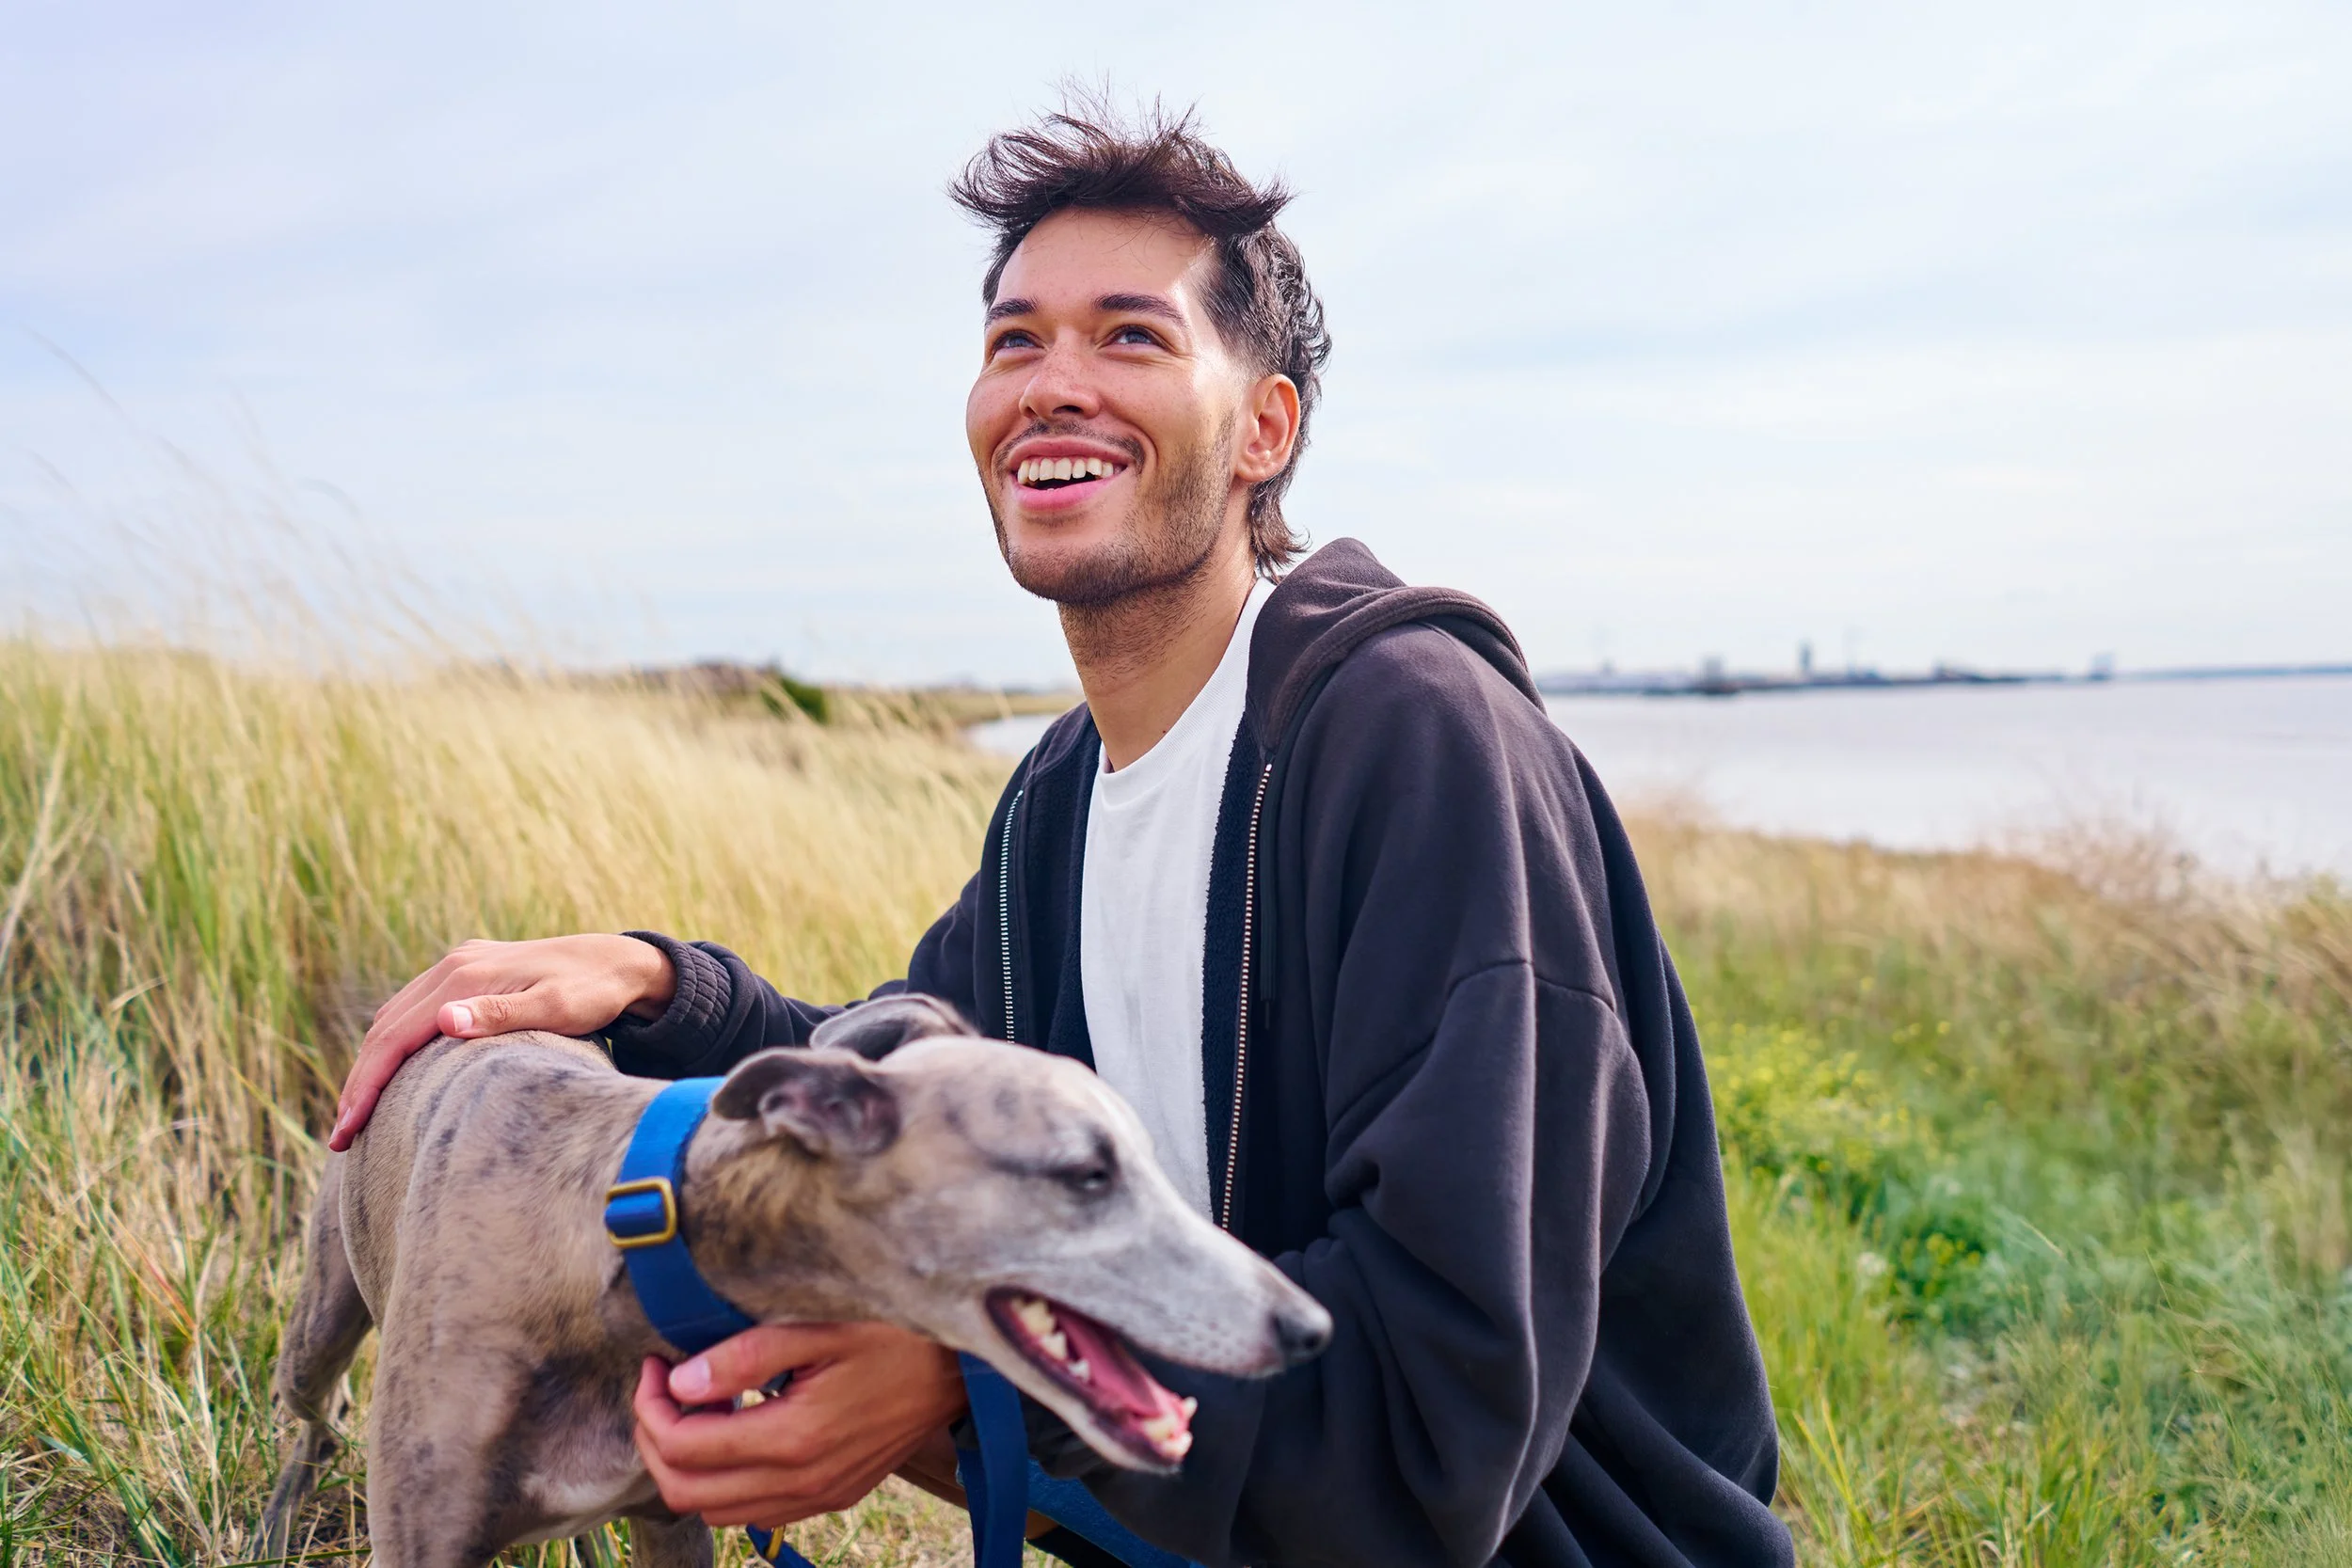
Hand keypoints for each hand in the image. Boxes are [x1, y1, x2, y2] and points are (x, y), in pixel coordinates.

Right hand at [329, 934, 674, 1149]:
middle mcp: (454, 966)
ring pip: (393, 1017)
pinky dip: (392, 1044)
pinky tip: (390, 1075)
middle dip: (358, 1083)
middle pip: (384, 1028)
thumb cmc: (593, 992)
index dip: (367, 1085)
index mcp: (466, 977)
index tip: (347, 1130)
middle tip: (340, 1138)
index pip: (395, 1036)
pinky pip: (413, 1009)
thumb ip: (501, 1015)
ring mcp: (460, 966)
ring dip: (371, 1065)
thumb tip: (443, 1020)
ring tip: (356, 1116)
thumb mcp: (556, 1007)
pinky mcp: (470, 974)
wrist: (620, 961)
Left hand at [632, 1322, 967, 1528]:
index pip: (683, 1446)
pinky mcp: (832, 1496)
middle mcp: (802, 1481)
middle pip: (686, 1490)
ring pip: (714, 1510)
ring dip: (687, 1463)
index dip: (650, 1407)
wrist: (963, 1368)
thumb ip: (746, 1355)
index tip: (656, 1364)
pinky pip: (753, 1511)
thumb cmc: (897, 1334)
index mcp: (795, 1438)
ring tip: (697, 1405)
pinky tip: (737, 1428)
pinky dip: (724, 1480)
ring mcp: (819, 1496)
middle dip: (656, 1437)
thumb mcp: (822, 1326)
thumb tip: (680, 1383)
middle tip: (662, 1385)